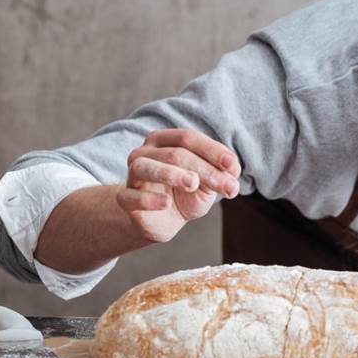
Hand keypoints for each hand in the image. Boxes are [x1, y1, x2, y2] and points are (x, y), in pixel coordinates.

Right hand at [117, 129, 240, 243]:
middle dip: (205, 171)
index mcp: (166, 140)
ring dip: (172, 174)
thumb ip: (221, 172)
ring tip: (193, 183)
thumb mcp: (208, 182)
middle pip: (175, 154)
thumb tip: (232, 169)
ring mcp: (132, 174)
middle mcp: (146, 152)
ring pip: (146, 167)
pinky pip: (130, 196)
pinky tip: (166, 202)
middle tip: (229, 188)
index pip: (188, 138)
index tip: (232, 166)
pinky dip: (148, 199)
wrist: (165, 220)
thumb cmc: (187, 194)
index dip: (212, 150)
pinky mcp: (125, 199)